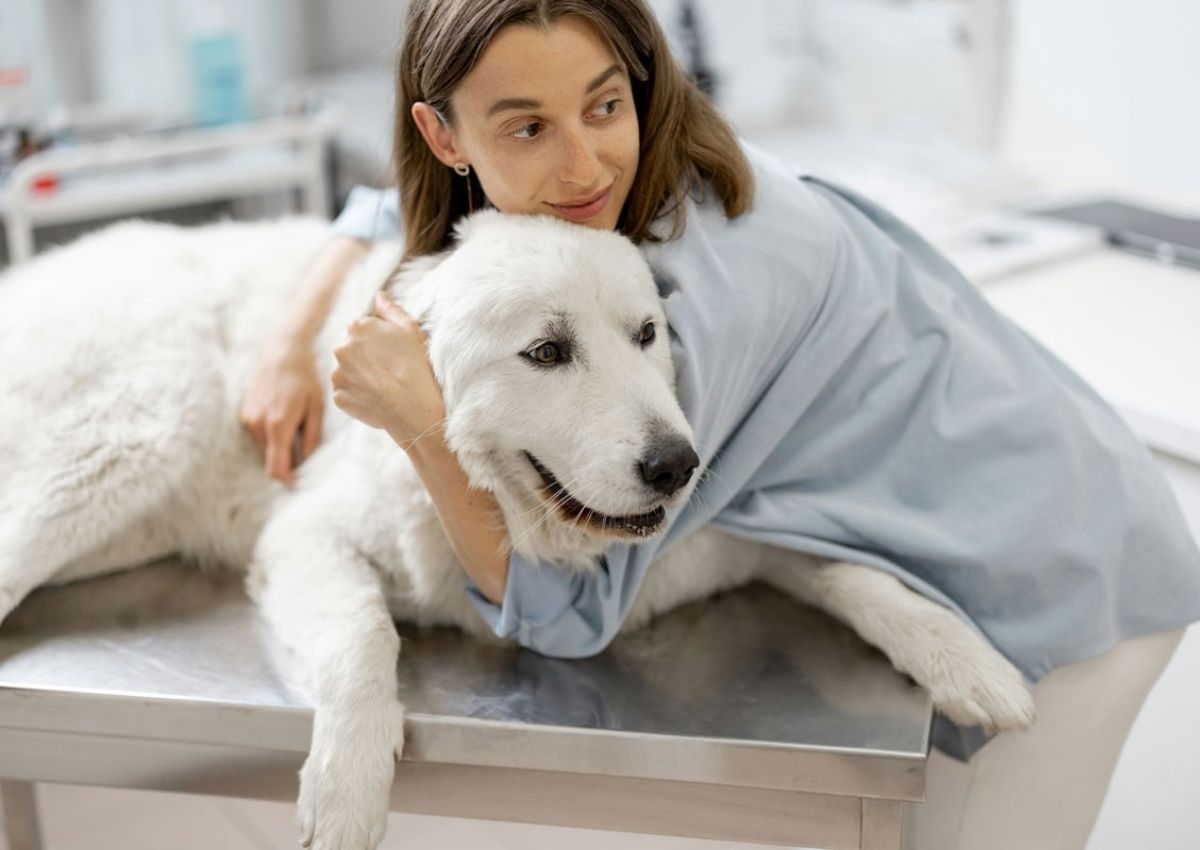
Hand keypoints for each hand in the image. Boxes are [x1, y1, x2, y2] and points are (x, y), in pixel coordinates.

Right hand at [240, 340, 323, 485]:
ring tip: (296, 427)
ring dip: (280, 449)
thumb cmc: (305, 379)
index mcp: (278, 424)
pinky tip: (284, 418)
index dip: (288, 480)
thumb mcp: (316, 408)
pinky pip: (259, 438)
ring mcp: (248, 419)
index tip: (301, 482)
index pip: (277, 468)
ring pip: (265, 451)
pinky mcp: (245, 415)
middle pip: (270, 462)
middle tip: (306, 451)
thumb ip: (313, 437)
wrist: (281, 352)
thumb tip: (309, 463)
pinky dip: (272, 437)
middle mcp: (258, 425)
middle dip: (287, 463)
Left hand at [332, 292, 445, 448]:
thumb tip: (379, 295)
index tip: (391, 355)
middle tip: (388, 372)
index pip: (362, 331)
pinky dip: (357, 397)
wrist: (414, 407)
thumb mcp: (410, 330)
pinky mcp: (338, 396)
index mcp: (358, 327)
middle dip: (365, 359)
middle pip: (351, 351)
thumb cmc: (416, 366)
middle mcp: (342, 347)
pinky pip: (345, 394)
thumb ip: (390, 310)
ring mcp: (338, 373)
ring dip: (359, 377)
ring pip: (346, 372)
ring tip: (382, 387)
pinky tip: (375, 399)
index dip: (378, 343)